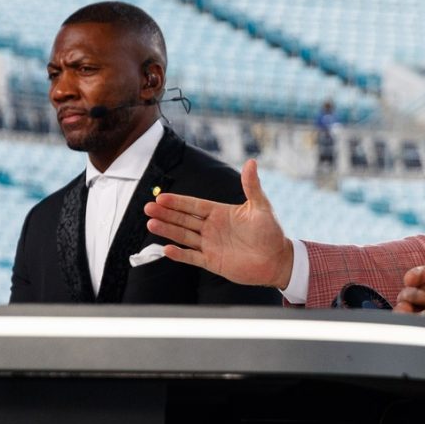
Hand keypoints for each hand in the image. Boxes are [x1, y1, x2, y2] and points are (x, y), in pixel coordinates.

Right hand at [143, 160, 292, 288]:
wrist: (277, 260)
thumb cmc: (271, 232)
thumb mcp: (261, 206)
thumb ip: (252, 186)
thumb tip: (251, 162)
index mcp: (220, 213)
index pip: (194, 205)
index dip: (178, 202)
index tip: (161, 197)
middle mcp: (211, 228)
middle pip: (184, 219)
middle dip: (166, 214)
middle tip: (147, 208)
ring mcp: (210, 245)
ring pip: (184, 236)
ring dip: (167, 230)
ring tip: (150, 224)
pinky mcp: (212, 262)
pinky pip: (192, 257)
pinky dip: (179, 254)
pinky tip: (166, 249)